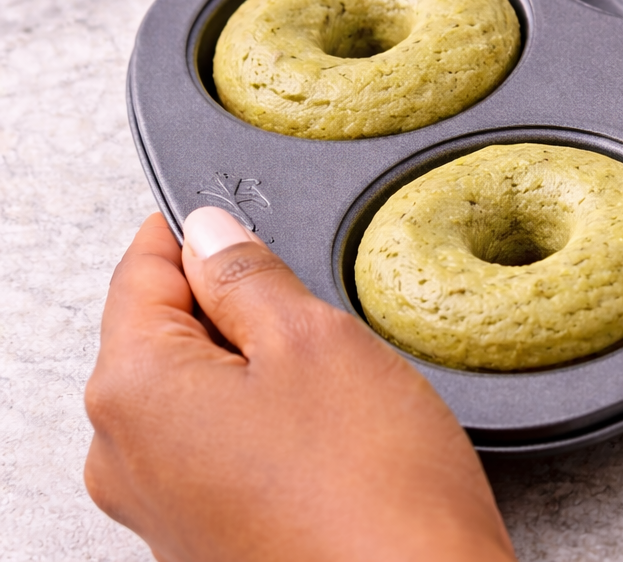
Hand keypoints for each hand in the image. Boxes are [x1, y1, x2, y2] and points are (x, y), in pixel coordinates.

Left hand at [85, 209, 516, 561]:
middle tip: (318, 317)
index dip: (201, 233)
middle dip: (237, 310)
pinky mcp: (204, 539)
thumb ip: (247, 275)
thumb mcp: (316, 340)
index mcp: (133, 392)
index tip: (249, 219)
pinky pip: (218, 450)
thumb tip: (210, 234)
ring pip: (197, 392)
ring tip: (333, 389)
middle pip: (165, 334)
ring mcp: (160, 507)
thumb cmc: (371, 490)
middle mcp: (123, 456)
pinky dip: (266, 426)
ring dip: (258, 371)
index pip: (141, 270)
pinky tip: (329, 439)